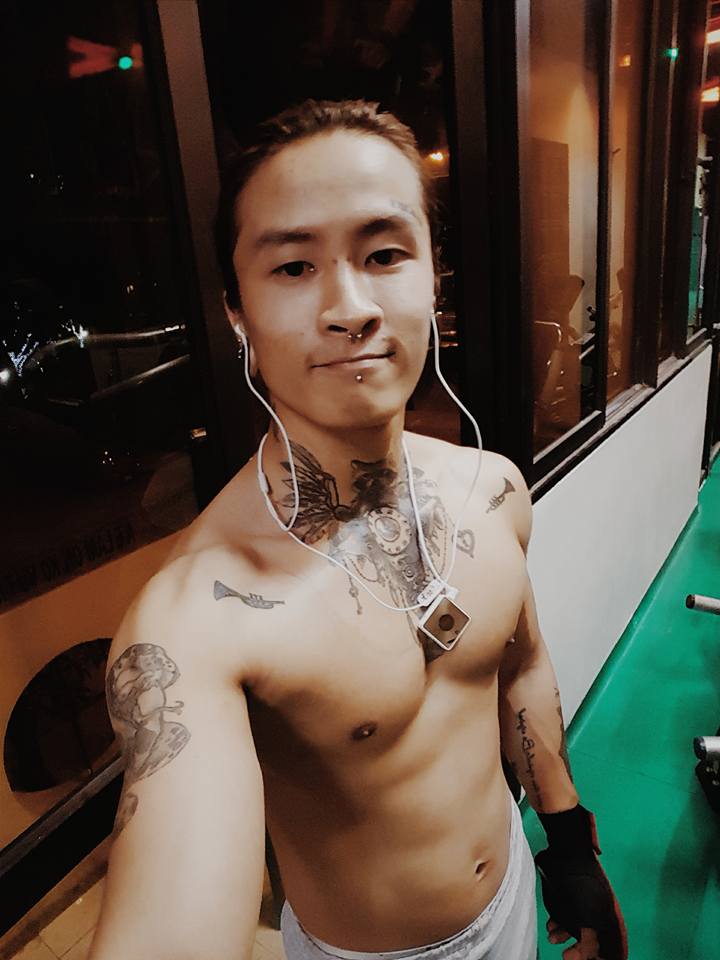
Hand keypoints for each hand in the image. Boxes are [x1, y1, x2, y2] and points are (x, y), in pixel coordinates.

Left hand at [535, 845, 626, 959]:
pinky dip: (557, 925)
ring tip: (553, 938)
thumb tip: (587, 958)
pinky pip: (565, 917)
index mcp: (609, 917)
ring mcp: (583, 905)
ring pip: (576, 929)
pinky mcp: (568, 898)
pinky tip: (550, 927)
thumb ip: (589, 942)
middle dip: (581, 951)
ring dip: (565, 937)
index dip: (605, 956)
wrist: (565, 855)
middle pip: (592, 939)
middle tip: (567, 957)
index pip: (612, 944)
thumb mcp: (588, 918)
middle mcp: (598, 912)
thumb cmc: (581, 884)